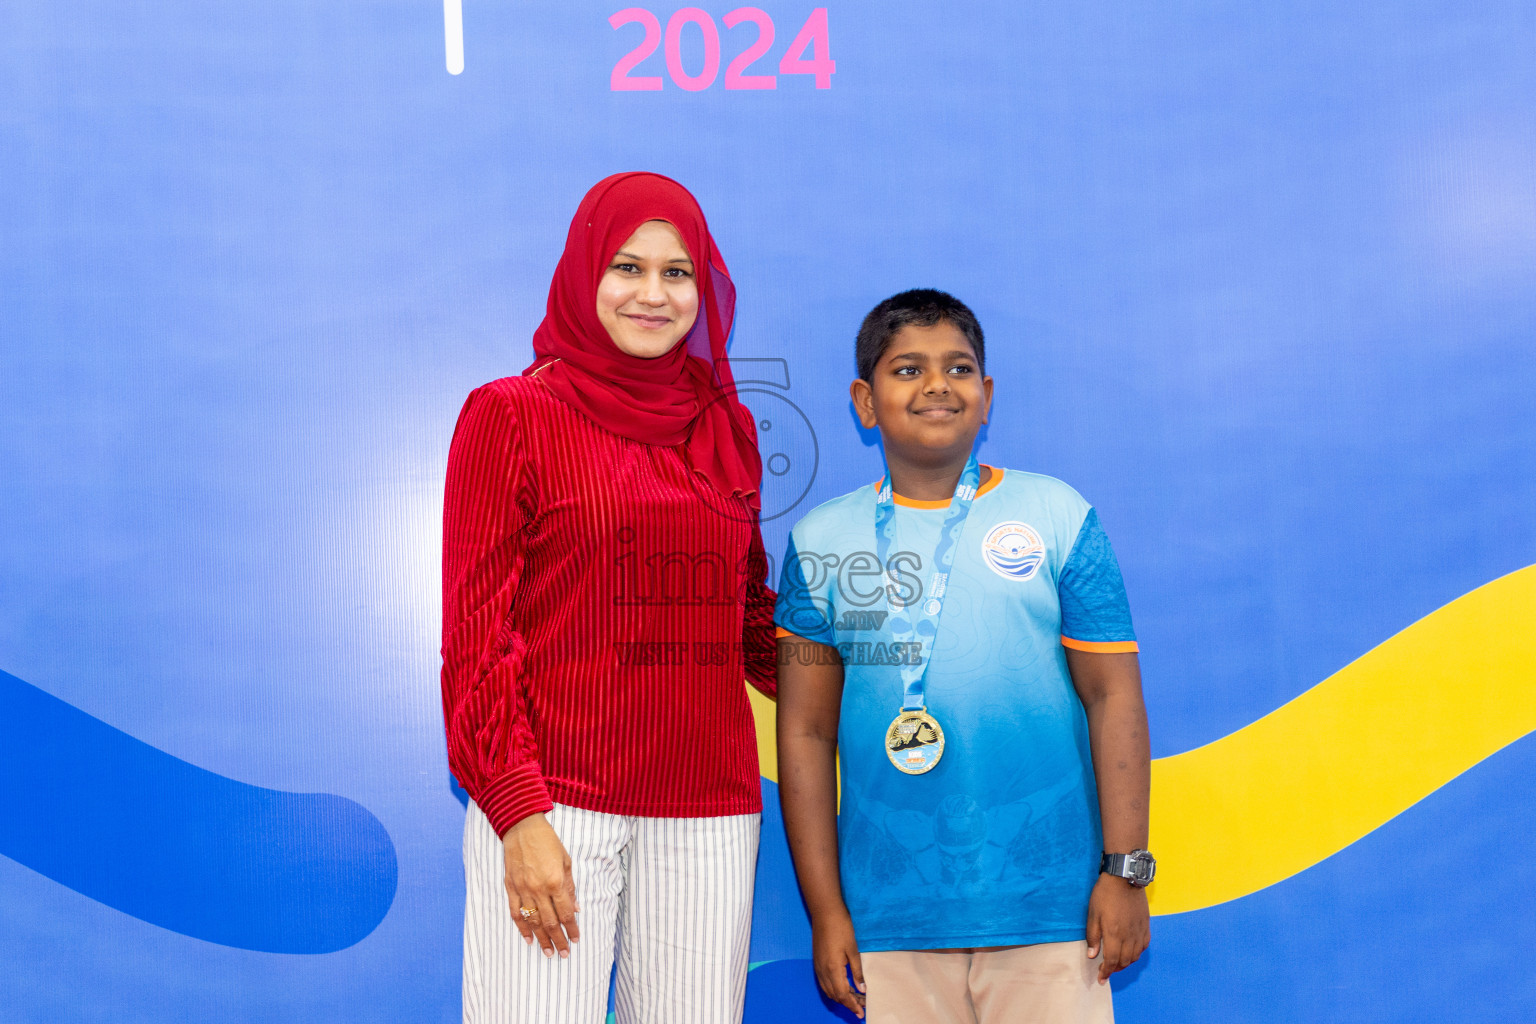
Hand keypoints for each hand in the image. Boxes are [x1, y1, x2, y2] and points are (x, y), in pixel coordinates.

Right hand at [502, 813, 579, 957]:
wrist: (522, 827)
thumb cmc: (548, 842)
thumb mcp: (566, 862)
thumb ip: (570, 887)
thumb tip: (575, 909)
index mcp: (555, 882)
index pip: (566, 913)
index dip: (572, 928)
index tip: (576, 939)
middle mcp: (538, 889)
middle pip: (550, 922)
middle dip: (558, 940)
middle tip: (564, 954)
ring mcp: (523, 890)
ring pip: (533, 921)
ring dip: (542, 939)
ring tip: (548, 952)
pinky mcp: (510, 888)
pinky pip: (516, 913)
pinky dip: (522, 928)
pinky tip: (528, 939)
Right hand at [811, 909, 865, 1018]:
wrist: (825, 912)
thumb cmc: (841, 928)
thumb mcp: (853, 950)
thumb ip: (857, 972)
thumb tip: (862, 990)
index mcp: (833, 969)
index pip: (843, 995)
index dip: (852, 1005)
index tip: (861, 1013)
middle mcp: (823, 971)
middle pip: (835, 995)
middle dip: (848, 1003)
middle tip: (862, 1006)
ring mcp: (818, 967)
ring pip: (828, 990)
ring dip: (840, 997)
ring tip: (854, 999)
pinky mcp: (817, 962)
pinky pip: (824, 983)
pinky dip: (833, 989)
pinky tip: (842, 988)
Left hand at [1085, 873, 1148, 983]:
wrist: (1124, 878)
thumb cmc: (1104, 894)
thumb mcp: (1092, 914)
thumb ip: (1093, 936)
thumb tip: (1093, 955)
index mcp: (1114, 934)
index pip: (1112, 961)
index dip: (1106, 972)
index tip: (1101, 979)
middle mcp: (1129, 936)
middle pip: (1124, 961)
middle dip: (1115, 969)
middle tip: (1107, 970)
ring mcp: (1139, 931)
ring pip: (1135, 956)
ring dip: (1126, 963)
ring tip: (1117, 963)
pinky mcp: (1146, 925)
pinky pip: (1144, 945)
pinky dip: (1137, 953)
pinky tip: (1131, 952)